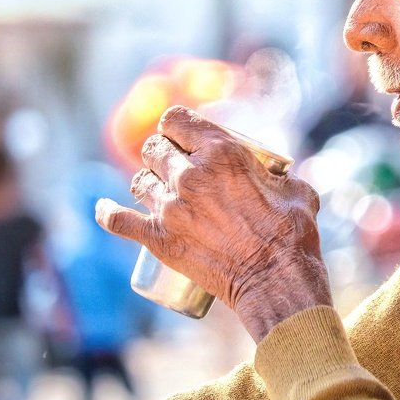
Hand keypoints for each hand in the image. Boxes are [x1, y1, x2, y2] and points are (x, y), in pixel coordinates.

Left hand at [95, 106, 331, 343]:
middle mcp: (190, 174)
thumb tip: (276, 177)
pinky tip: (103, 209)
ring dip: (147, 183)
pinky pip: (117, 220)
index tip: (183, 137)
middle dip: (162, 153)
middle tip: (174, 168)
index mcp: (222, 152)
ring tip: (158, 192)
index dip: (177, 126)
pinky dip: (107, 214)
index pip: (176, 120)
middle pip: (154, 149)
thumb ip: (280, 175)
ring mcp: (170, 207)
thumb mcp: (296, 189)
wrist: (276, 279)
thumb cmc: (293, 234)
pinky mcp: (158, 239)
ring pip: (138, 181)